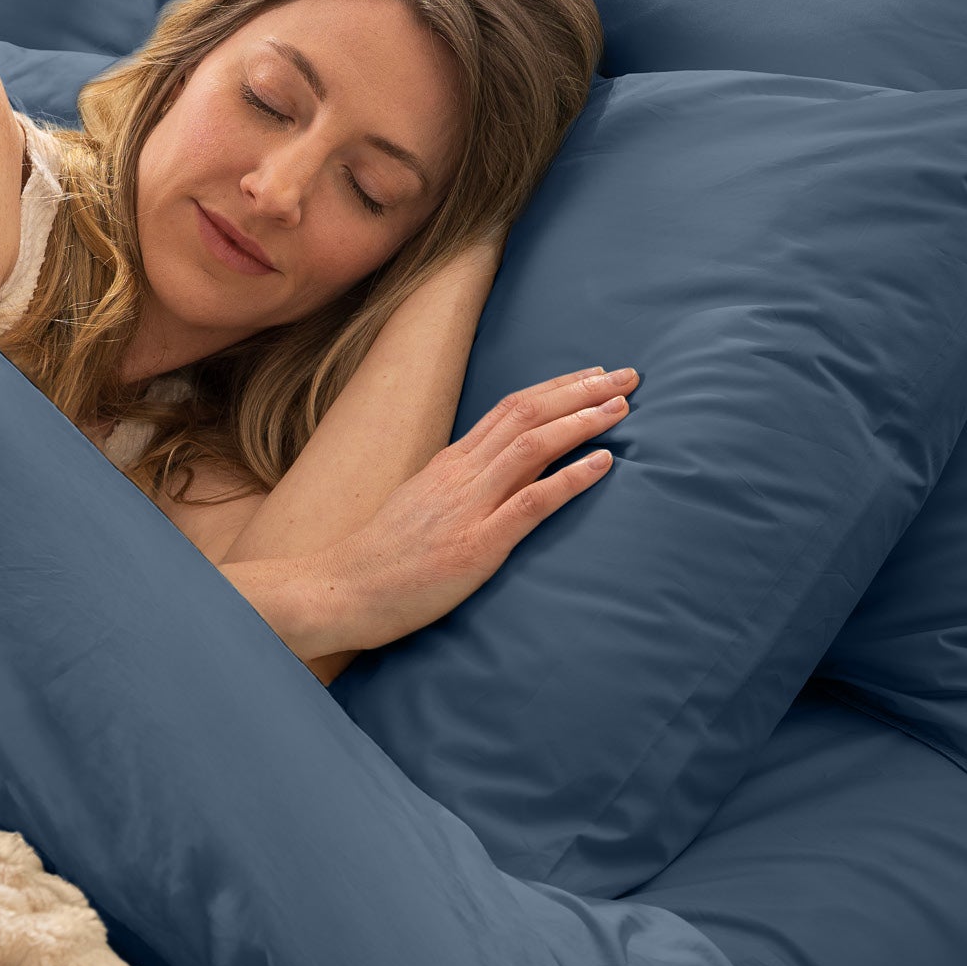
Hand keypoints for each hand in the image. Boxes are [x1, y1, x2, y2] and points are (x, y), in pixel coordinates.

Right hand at [228, 366, 634, 666]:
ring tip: (622, 408)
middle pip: (527, 414)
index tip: (593, 376)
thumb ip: (455, 488)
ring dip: (582, 422)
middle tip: (627, 377)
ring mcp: (468, 506)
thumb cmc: (380, 559)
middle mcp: (460, 474)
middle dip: (581, 391)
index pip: (509, 409)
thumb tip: (490, 476)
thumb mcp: (419, 507)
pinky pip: (532, 502)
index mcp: (448, 464)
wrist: (339, 589)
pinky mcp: (477, 544)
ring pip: (533, 446)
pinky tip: (603, 464)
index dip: (556, 389)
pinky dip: (571, 478)